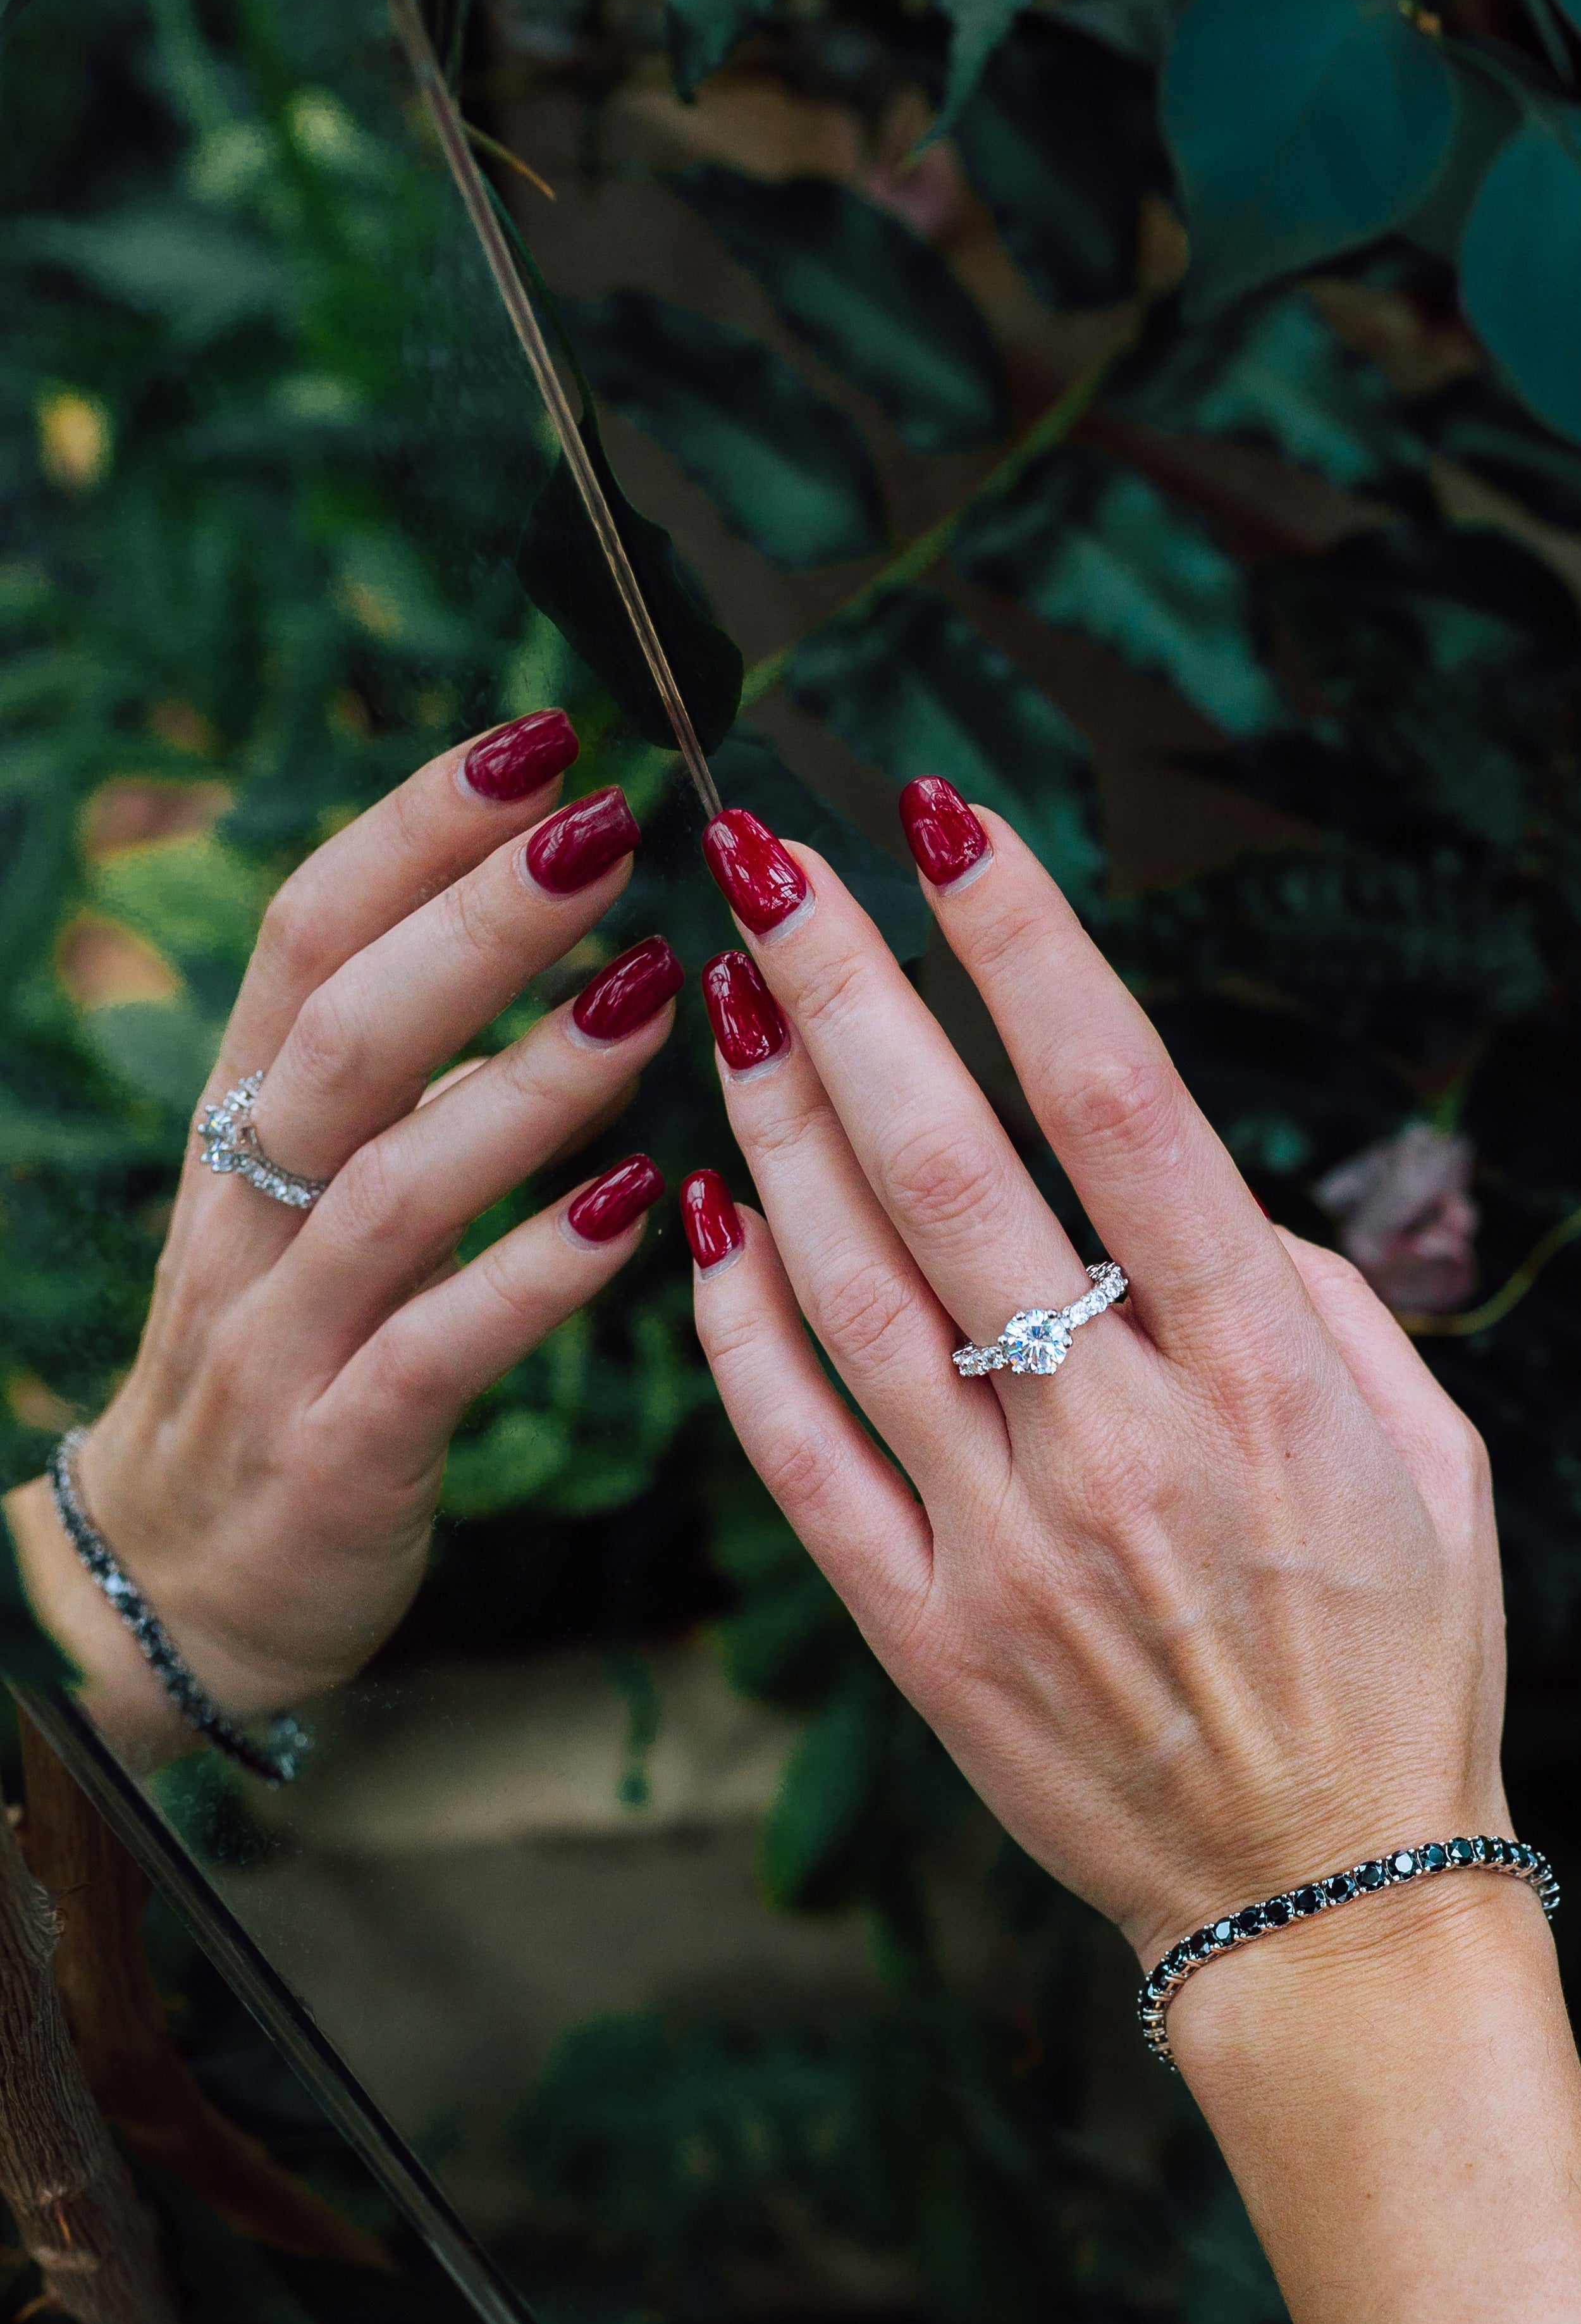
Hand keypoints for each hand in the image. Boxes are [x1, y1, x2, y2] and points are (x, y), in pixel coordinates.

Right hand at [6, 714, 677, 1769]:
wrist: (186, 1583)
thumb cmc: (295, 1358)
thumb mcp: (319, 1203)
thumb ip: (412, 1085)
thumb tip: (547, 942)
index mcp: (250, 1128)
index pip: (310, 938)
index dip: (416, 831)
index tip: (540, 740)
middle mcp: (251, 1212)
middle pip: (348, 1032)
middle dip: (477, 920)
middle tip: (612, 824)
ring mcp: (283, 1334)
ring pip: (396, 1183)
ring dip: (529, 1082)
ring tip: (653, 996)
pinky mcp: (338, 1452)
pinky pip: (435, 1350)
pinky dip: (535, 1273)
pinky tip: (640, 1207)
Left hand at [686, 787, 1505, 1963]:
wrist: (1326, 1902)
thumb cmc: (1402, 1663)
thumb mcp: (1440, 1463)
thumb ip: (1321, 1308)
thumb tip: (1203, 1200)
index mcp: (1264, 1379)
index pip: (1125, 1107)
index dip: (1026, 949)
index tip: (950, 823)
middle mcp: (1125, 1444)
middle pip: (954, 1173)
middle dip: (849, 995)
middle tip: (765, 861)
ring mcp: (1010, 1546)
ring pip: (854, 1298)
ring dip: (776, 1134)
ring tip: (721, 1000)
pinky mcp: (929, 1638)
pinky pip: (803, 1460)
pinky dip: (739, 1335)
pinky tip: (700, 1218)